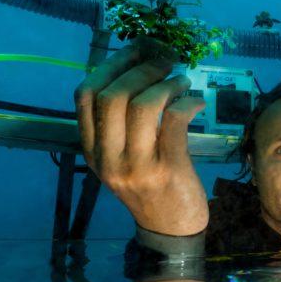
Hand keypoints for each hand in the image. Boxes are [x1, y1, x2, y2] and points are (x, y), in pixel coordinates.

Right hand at [75, 43, 207, 235]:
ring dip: (166, 84)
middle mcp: (108, 158)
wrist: (170, 231)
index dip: (111, 65)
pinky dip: (186, 103)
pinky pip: (173, 122)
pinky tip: (195, 101)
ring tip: (182, 80)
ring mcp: (136, 166)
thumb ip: (122, 124)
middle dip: (141, 68)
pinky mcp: (167, 171)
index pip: (85, 95)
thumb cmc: (150, 187)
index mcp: (92, 150)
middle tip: (166, 60)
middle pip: (111, 96)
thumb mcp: (123, 158)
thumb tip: (141, 70)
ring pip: (142, 106)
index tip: (137, 50)